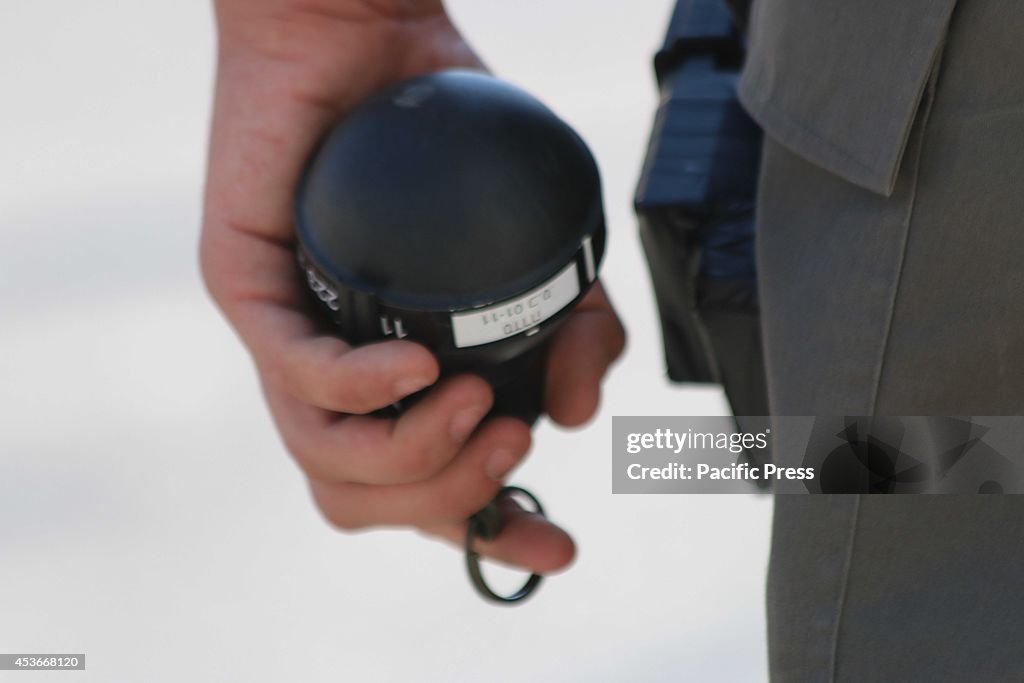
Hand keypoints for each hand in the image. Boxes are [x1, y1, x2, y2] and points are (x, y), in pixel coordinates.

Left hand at [201, 0, 624, 573]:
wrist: (372, 30)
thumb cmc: (454, 136)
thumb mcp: (545, 248)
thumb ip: (573, 331)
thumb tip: (576, 415)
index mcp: (394, 375)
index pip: (422, 487)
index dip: (487, 532)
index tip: (553, 545)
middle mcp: (334, 370)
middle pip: (362, 499)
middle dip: (450, 499)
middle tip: (511, 444)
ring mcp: (286, 334)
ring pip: (325, 460)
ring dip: (414, 456)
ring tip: (474, 404)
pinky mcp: (247, 288)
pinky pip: (295, 374)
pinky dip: (363, 391)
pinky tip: (419, 364)